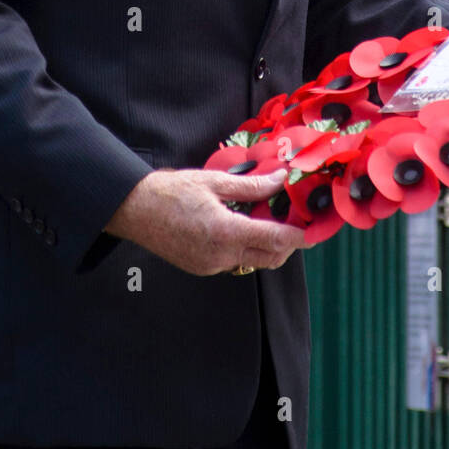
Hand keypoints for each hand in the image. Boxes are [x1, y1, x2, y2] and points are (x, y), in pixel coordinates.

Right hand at [104, 167, 307, 275]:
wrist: (134, 210)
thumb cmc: (171, 191)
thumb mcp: (214, 181)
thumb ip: (252, 186)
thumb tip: (281, 179)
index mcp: (226, 231)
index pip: (276, 239)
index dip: (299, 236)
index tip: (313, 230)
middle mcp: (221, 255)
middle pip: (271, 257)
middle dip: (288, 244)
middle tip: (294, 223)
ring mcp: (211, 266)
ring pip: (254, 261)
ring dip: (267, 246)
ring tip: (267, 221)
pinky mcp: (202, 269)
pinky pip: (234, 262)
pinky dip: (246, 248)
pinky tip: (241, 228)